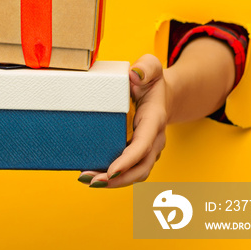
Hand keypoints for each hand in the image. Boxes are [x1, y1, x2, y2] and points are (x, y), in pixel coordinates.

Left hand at [78, 54, 166, 187]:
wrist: (162, 95)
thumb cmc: (152, 81)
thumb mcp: (152, 66)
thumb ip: (146, 67)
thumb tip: (134, 74)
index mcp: (155, 119)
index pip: (144, 144)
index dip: (128, 160)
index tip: (111, 171)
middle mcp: (154, 139)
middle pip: (140, 167)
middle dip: (117, 179)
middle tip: (91, 180)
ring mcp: (148, 149)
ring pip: (136, 174)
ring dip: (113, 182)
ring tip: (88, 180)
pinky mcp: (139, 154)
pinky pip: (129, 170)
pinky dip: (113, 177)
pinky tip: (93, 176)